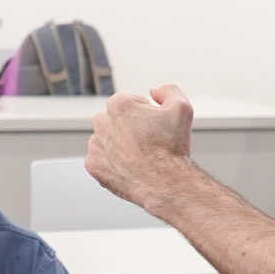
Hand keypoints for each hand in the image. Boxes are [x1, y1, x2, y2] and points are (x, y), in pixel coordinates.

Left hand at [85, 84, 194, 212]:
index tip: (155, 128)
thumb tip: (154, 91)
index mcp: (118, 104)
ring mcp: (95, 144)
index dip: (148, 115)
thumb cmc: (172, 148)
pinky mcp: (92, 165)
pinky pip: (102, 160)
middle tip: (149, 143)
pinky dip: (113, 163)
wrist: (165, 183)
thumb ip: (168, 90)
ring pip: (108, 140)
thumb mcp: (181, 108)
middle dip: (132, 128)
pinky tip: (129, 167)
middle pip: (118, 120)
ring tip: (140, 157)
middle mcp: (101, 121)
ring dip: (121, 145)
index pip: (132, 103)